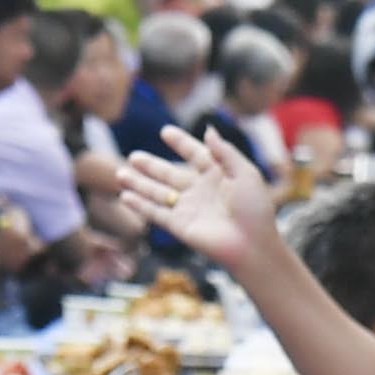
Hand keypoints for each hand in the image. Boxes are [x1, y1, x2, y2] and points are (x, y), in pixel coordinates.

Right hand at [110, 124, 276, 274]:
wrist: (252, 245)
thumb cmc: (254, 209)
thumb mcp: (245, 173)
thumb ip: (224, 151)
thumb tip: (208, 129)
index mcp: (218, 175)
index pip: (195, 154)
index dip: (181, 143)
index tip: (165, 132)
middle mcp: (200, 190)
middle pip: (170, 174)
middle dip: (151, 166)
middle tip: (134, 156)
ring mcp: (188, 208)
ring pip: (158, 193)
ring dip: (139, 184)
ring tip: (120, 174)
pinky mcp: (179, 226)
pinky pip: (156, 213)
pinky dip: (139, 205)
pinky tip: (125, 197)